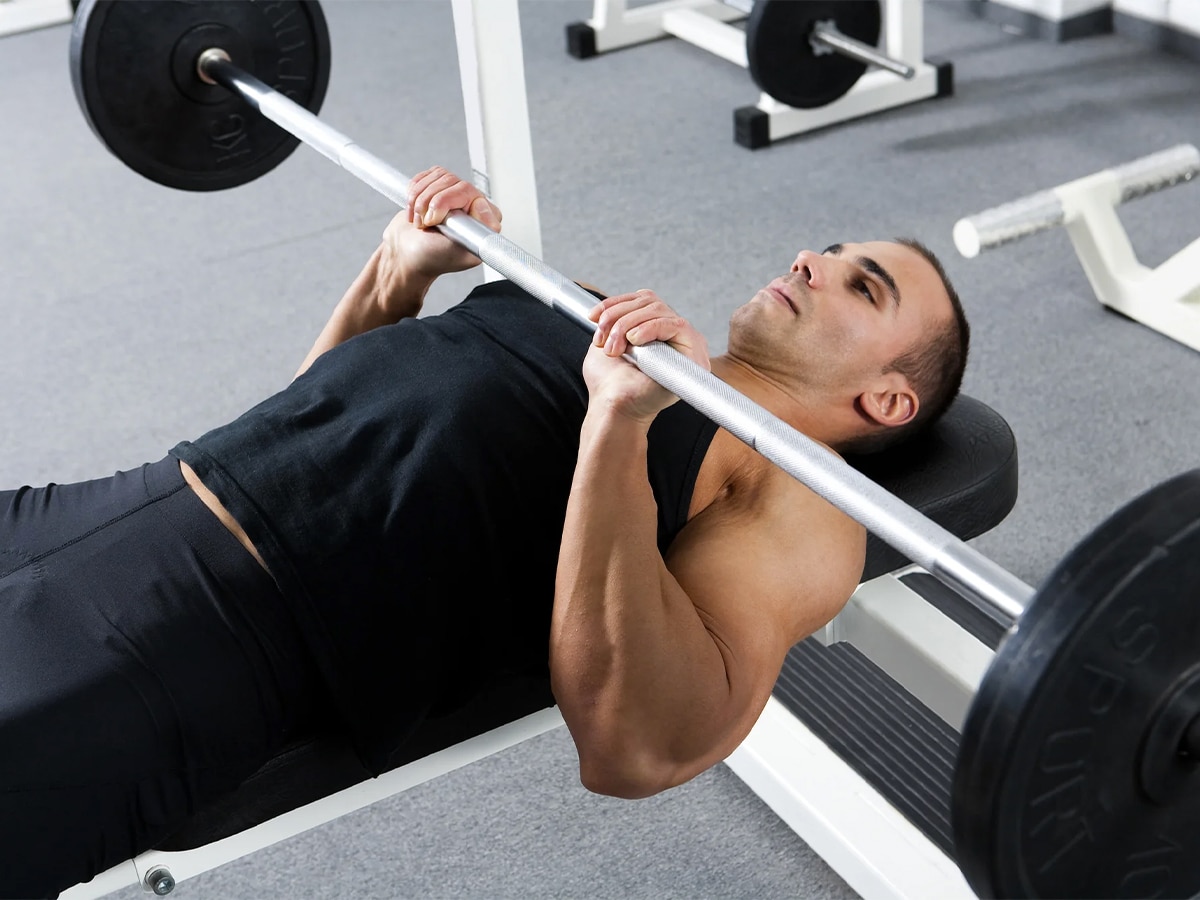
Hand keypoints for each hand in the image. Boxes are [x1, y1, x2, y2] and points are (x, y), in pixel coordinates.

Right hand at [375, 166, 502, 318]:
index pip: (474, 196)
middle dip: (430, 202)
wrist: (406, 253)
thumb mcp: (452, 251)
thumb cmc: (429, 257)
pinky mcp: (441, 186)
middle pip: (454, 182)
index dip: (446, 203)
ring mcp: (458, 195)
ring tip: (419, 221)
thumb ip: (470, 234)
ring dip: (419, 199)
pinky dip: (414, 191)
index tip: (435, 221)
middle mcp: (475, 207)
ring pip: (440, 176)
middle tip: (424, 223)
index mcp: (485, 223)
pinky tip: (415, 210)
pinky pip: (429, 174)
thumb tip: (487, 215)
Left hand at [584, 290, 709, 424]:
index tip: (592, 317)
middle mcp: (672, 337)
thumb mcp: (606, 342)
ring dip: (628, 324)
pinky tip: (634, 341)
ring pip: (659, 311)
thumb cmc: (609, 384)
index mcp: (655, 333)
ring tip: (614, 348)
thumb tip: (610, 305)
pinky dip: (650, 328)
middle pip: (650, 303)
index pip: (643, 300)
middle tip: (602, 340)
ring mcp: (684, 345)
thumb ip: (614, 320)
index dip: (617, 303)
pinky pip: (675, 325)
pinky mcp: (693, 355)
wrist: (613, 408)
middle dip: (618, 315)